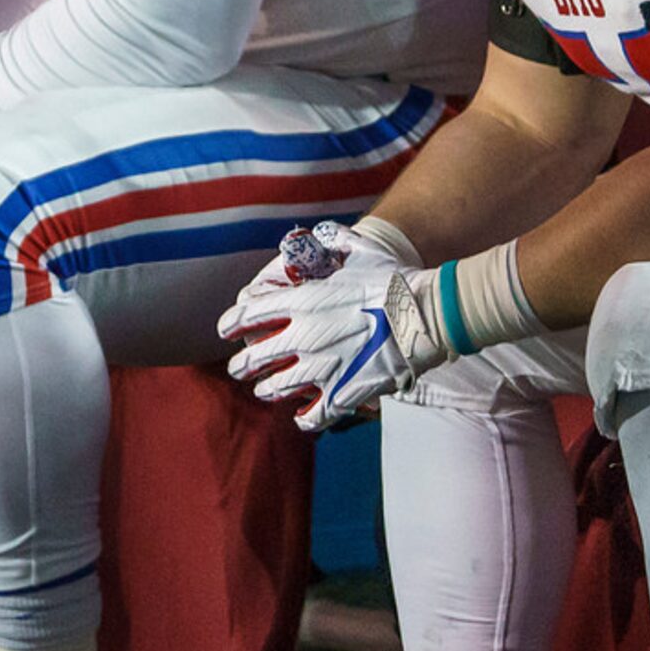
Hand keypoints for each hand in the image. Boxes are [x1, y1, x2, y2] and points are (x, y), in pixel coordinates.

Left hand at [218, 222, 447, 430]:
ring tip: (266, 391)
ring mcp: (321, 368)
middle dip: (242, 365)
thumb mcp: (362, 251)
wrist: (423, 314)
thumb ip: (337, 241)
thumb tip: (326, 232)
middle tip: (238, 368)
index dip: (232, 324)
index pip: (249, 314)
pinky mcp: (342, 394)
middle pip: (254, 358)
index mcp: (303, 301)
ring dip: (268, 390)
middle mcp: (303, 336)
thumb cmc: (394, 281)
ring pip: (276, 389)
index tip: (226, 330)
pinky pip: (312, 417)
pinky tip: (304, 416)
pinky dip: (305, 418)